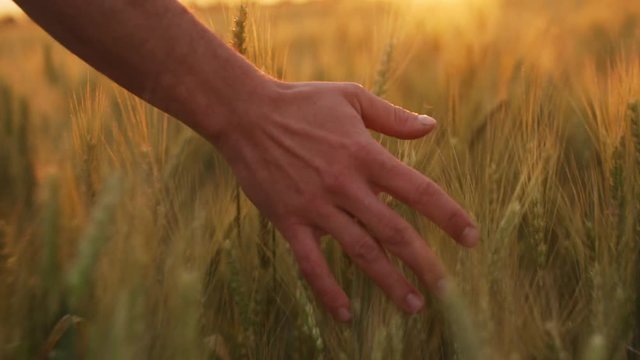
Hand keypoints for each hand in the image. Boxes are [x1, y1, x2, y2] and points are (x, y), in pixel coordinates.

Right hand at [213, 80, 478, 321]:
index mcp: (365, 154)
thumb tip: (432, 126)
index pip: (418, 190)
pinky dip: (327, 291)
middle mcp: (345, 184)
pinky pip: (310, 263)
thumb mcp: (352, 99)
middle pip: (394, 231)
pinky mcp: (288, 220)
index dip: (449, 216)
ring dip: (388, 281)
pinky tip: (345, 315)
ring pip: (359, 251)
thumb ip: (393, 118)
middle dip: (423, 262)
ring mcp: (316, 206)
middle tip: (444, 288)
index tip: (471, 238)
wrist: (246, 114)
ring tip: (412, 306)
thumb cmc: (302, 102)